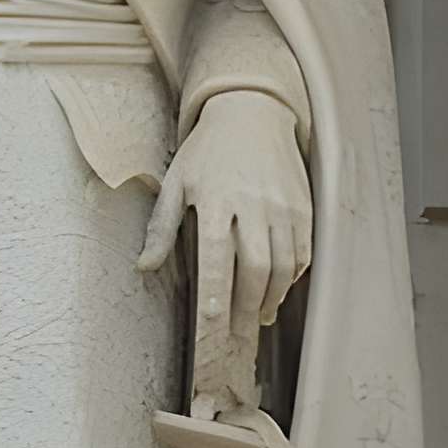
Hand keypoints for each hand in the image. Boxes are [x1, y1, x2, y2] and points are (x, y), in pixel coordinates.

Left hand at [138, 91, 312, 400]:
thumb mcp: (175, 183)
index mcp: (215, 198)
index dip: (217, 293)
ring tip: (258, 315)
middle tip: (238, 334)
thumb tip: (143, 267)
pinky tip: (277, 287)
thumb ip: (162, 228)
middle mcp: (253, 203)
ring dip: (271, 297)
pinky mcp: (303, 207)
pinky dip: (291, 277)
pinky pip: (301, 253)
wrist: (251, 113)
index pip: (217, 255)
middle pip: (256, 267)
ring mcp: (283, 206)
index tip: (214, 324)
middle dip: (247, 307)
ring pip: (283, 266)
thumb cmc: (206, 153)